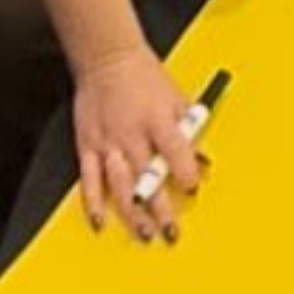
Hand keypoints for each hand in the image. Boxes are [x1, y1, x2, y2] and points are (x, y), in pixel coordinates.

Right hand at [72, 48, 202, 243]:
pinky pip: (89, 180)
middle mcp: (132, 134)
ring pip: (120, 186)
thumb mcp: (177, 99)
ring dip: (132, 214)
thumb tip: (205, 161)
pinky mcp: (88, 146)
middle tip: (171, 232)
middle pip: (148, 178)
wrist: (107, 58)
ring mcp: (108, 143)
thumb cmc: (145, 78)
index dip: (186, 175)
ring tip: (144, 234)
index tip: (192, 189)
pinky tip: (100, 222)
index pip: (176, 153)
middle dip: (161, 209)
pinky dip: (93, 203)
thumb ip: (190, 132)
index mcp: (158, 120)